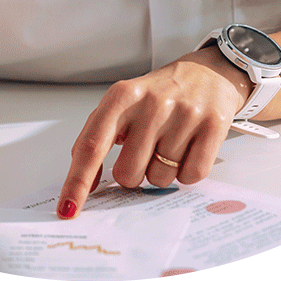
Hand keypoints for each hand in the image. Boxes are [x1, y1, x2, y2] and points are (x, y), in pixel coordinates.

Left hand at [56, 48, 251, 218]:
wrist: (208, 71)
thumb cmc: (160, 93)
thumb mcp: (124, 102)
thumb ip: (99, 134)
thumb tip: (85, 180)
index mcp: (122, 96)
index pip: (92, 145)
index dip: (78, 181)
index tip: (68, 209)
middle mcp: (151, 102)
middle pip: (127, 173)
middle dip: (134, 173)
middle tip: (146, 150)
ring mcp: (184, 113)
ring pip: (160, 179)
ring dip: (162, 171)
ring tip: (170, 143)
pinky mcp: (213, 125)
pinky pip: (190, 176)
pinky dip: (186, 172)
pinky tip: (188, 148)